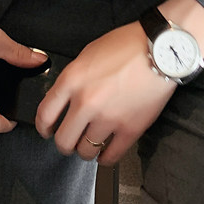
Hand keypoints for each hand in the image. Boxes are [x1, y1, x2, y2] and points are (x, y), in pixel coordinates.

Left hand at [34, 21, 174, 165]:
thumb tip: (66, 96)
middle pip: (63, 140)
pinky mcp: (130, 129)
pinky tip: (106, 152)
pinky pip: (110, 157)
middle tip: (70, 139)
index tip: (46, 130)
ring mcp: (108, 118)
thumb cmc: (128, 45)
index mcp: (73, 79)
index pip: (45, 114)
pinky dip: (105, 158)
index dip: (42, 127)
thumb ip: (75, 76)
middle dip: (64, 142)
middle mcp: (86, 102)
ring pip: (85, 151)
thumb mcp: (90, 52)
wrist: (160, 49)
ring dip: (86, 150)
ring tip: (91, 143)